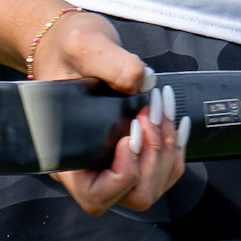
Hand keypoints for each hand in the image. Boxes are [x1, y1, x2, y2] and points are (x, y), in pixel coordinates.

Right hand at [27, 8, 186, 215]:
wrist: (69, 46)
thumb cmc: (66, 48)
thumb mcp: (84, 44)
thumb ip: (112, 62)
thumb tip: (141, 82)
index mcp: (67, 155)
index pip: (95, 195)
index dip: (122, 174)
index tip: (130, 134)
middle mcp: (89, 167)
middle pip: (133, 196)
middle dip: (153, 157)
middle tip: (150, 113)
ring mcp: (112, 163)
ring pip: (152, 186)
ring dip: (166, 149)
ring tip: (161, 107)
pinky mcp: (131, 153)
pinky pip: (162, 171)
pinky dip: (174, 147)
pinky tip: (173, 118)